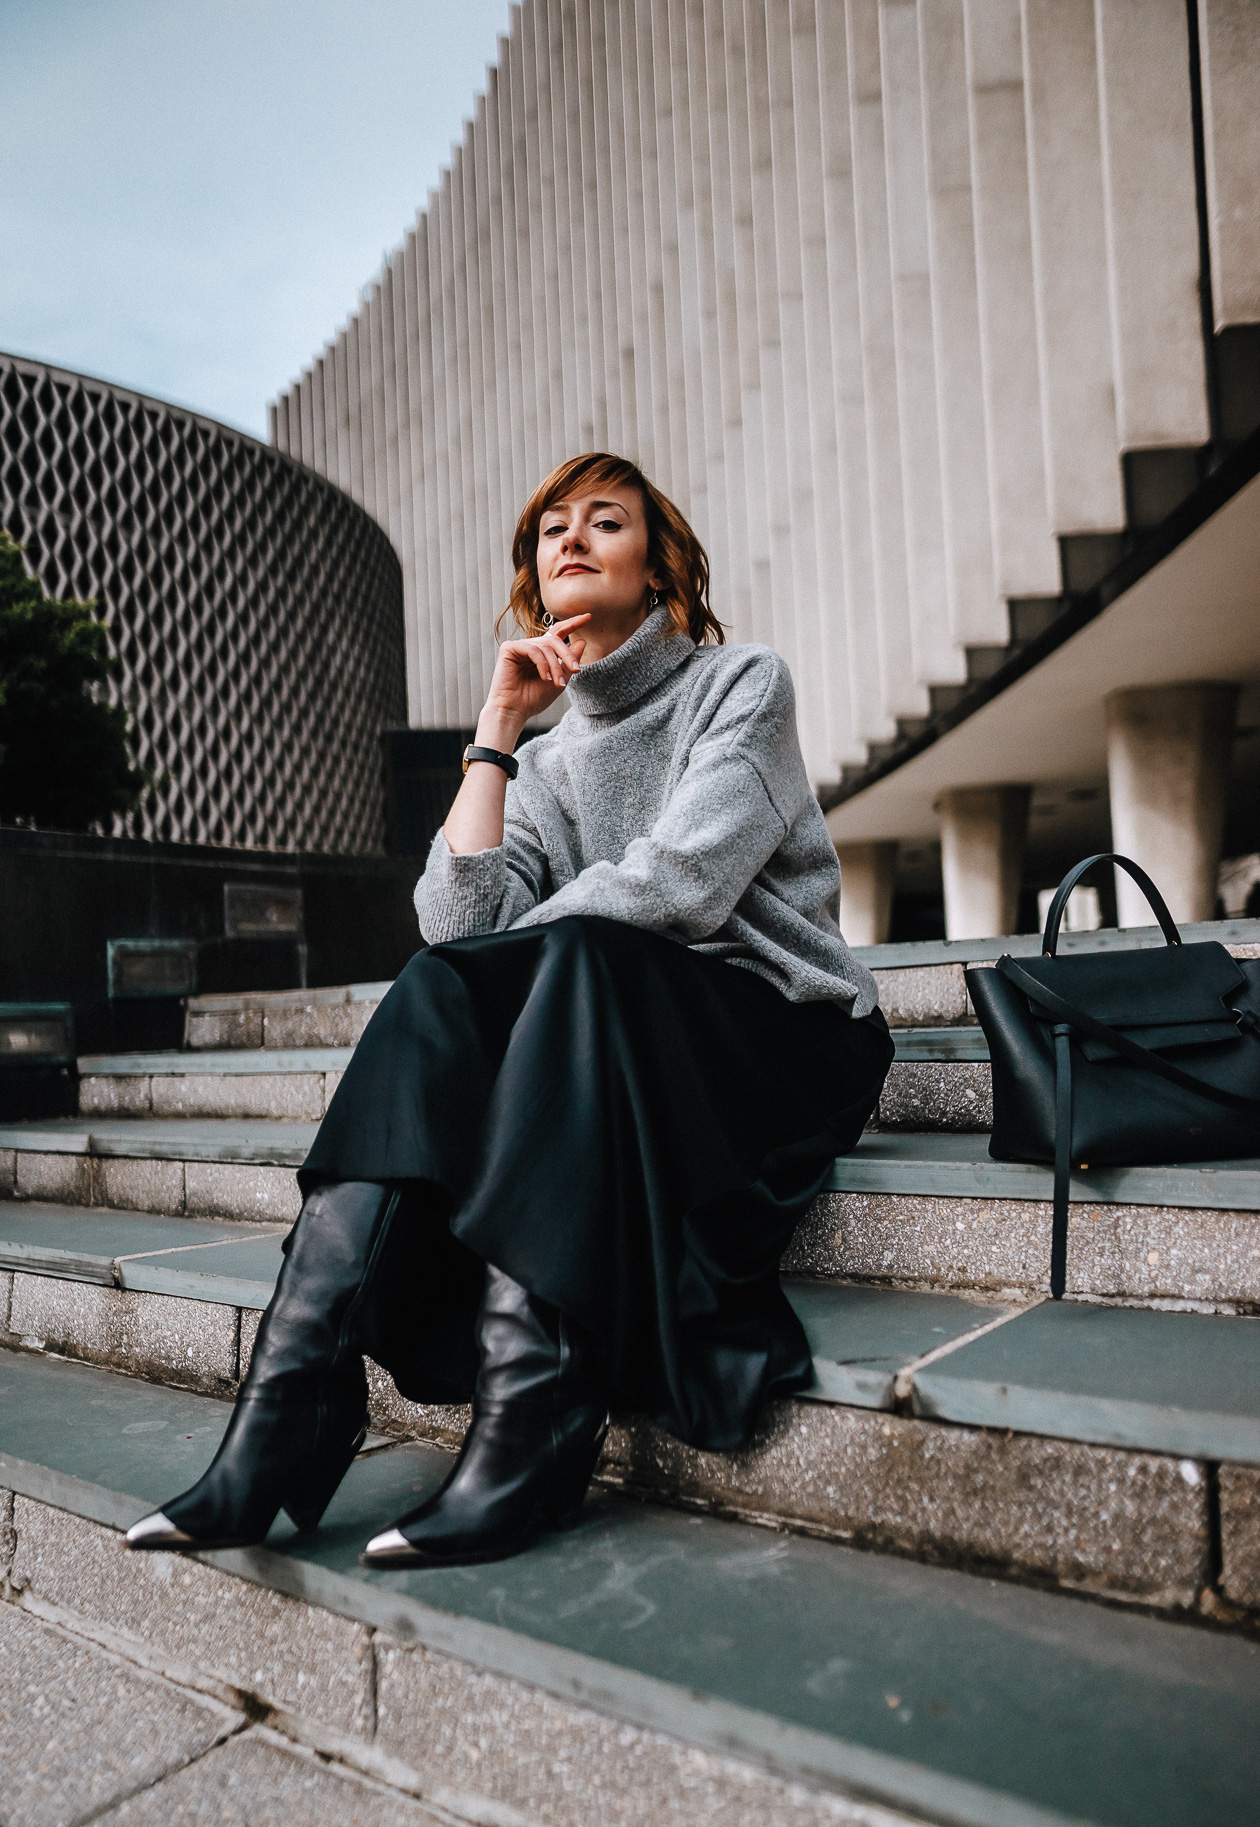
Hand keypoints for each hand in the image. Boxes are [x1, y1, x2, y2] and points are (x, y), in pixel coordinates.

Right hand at [477, 614, 589, 746]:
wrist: (514, 711)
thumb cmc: (533, 699)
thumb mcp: (560, 679)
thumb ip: (570, 662)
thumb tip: (582, 641)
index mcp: (542, 652)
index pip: (558, 632)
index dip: (573, 623)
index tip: (589, 616)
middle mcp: (530, 646)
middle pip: (555, 639)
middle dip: (568, 654)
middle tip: (577, 669)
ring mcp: (519, 646)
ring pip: (545, 646)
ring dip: (555, 665)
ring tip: (557, 683)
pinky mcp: (509, 648)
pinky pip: (532, 649)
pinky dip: (542, 664)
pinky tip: (545, 678)